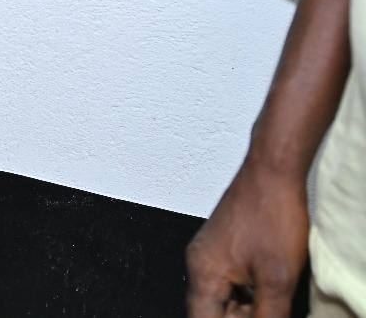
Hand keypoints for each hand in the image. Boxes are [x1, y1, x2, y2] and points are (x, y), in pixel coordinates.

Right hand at [186, 163, 308, 317]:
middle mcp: (199, 262)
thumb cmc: (271, 211)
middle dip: (239, 317)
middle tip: (269, 308)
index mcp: (203, 272)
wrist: (272, 172)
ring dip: (246, 307)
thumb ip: (267, 315)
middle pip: (211, 312)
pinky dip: (247, 291)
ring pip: (222, 298)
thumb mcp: (277, 278)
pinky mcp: (222, 246)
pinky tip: (269, 284)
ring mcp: (209, 253)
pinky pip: (229, 281)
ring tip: (272, 295)